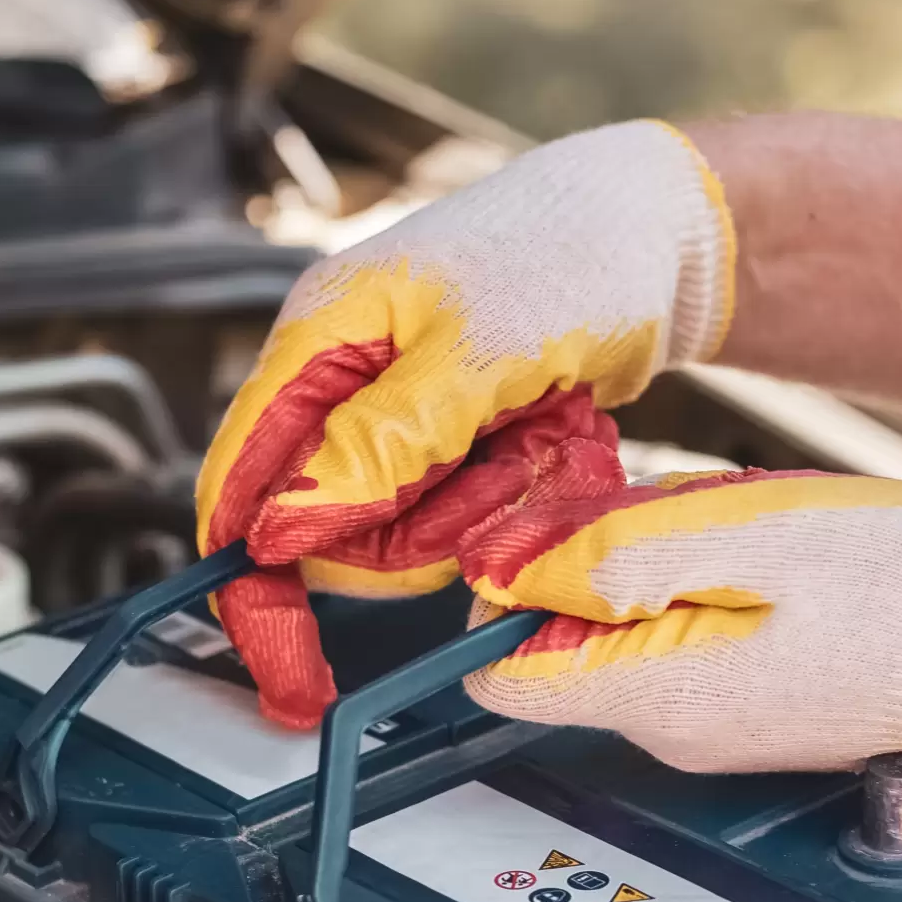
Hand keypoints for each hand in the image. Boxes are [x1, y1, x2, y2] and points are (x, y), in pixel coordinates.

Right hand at [194, 120, 735, 727]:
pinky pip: (458, 514)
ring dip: (478, 508)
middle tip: (497, 467)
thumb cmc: (572, 251)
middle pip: (329, 530)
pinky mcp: (448, 438)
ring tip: (535, 433)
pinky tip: (548, 435)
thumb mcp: (476, 352)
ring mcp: (396, 414)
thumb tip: (283, 527)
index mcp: (317, 338)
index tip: (290, 671)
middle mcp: (342, 381)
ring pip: (401, 532)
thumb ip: (377, 443)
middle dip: (418, 530)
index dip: (254, 588)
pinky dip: (510, 493)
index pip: (239, 486)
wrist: (661, 230)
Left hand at [458, 468, 901, 815]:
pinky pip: (691, 623)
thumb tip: (508, 569)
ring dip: (665, 554)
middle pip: (565, 632)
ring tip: (755, 525)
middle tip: (690, 504)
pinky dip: (713, 572)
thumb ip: (621, 557)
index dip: (503, 584)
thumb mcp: (759, 539)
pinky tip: (782, 549)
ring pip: (630, 618)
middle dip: (597, 552)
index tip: (553, 519)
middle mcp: (670, 728)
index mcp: (658, 696)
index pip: (502, 668)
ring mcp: (713, 721)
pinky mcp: (754, 697)